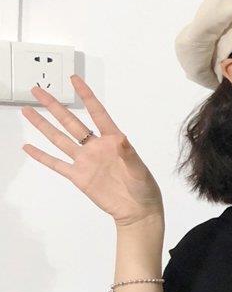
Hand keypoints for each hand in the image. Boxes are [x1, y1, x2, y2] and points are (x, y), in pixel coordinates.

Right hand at [20, 75, 163, 227]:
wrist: (137, 212)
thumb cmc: (144, 189)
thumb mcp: (140, 171)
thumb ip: (129, 154)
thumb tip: (121, 139)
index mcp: (112, 141)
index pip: (97, 114)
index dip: (86, 96)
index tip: (75, 79)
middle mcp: (95, 148)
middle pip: (71, 123)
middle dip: (54, 106)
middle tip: (38, 90)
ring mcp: (85, 162)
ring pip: (59, 139)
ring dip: (43, 125)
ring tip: (28, 110)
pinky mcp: (79, 177)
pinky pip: (57, 164)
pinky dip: (42, 156)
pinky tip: (29, 147)